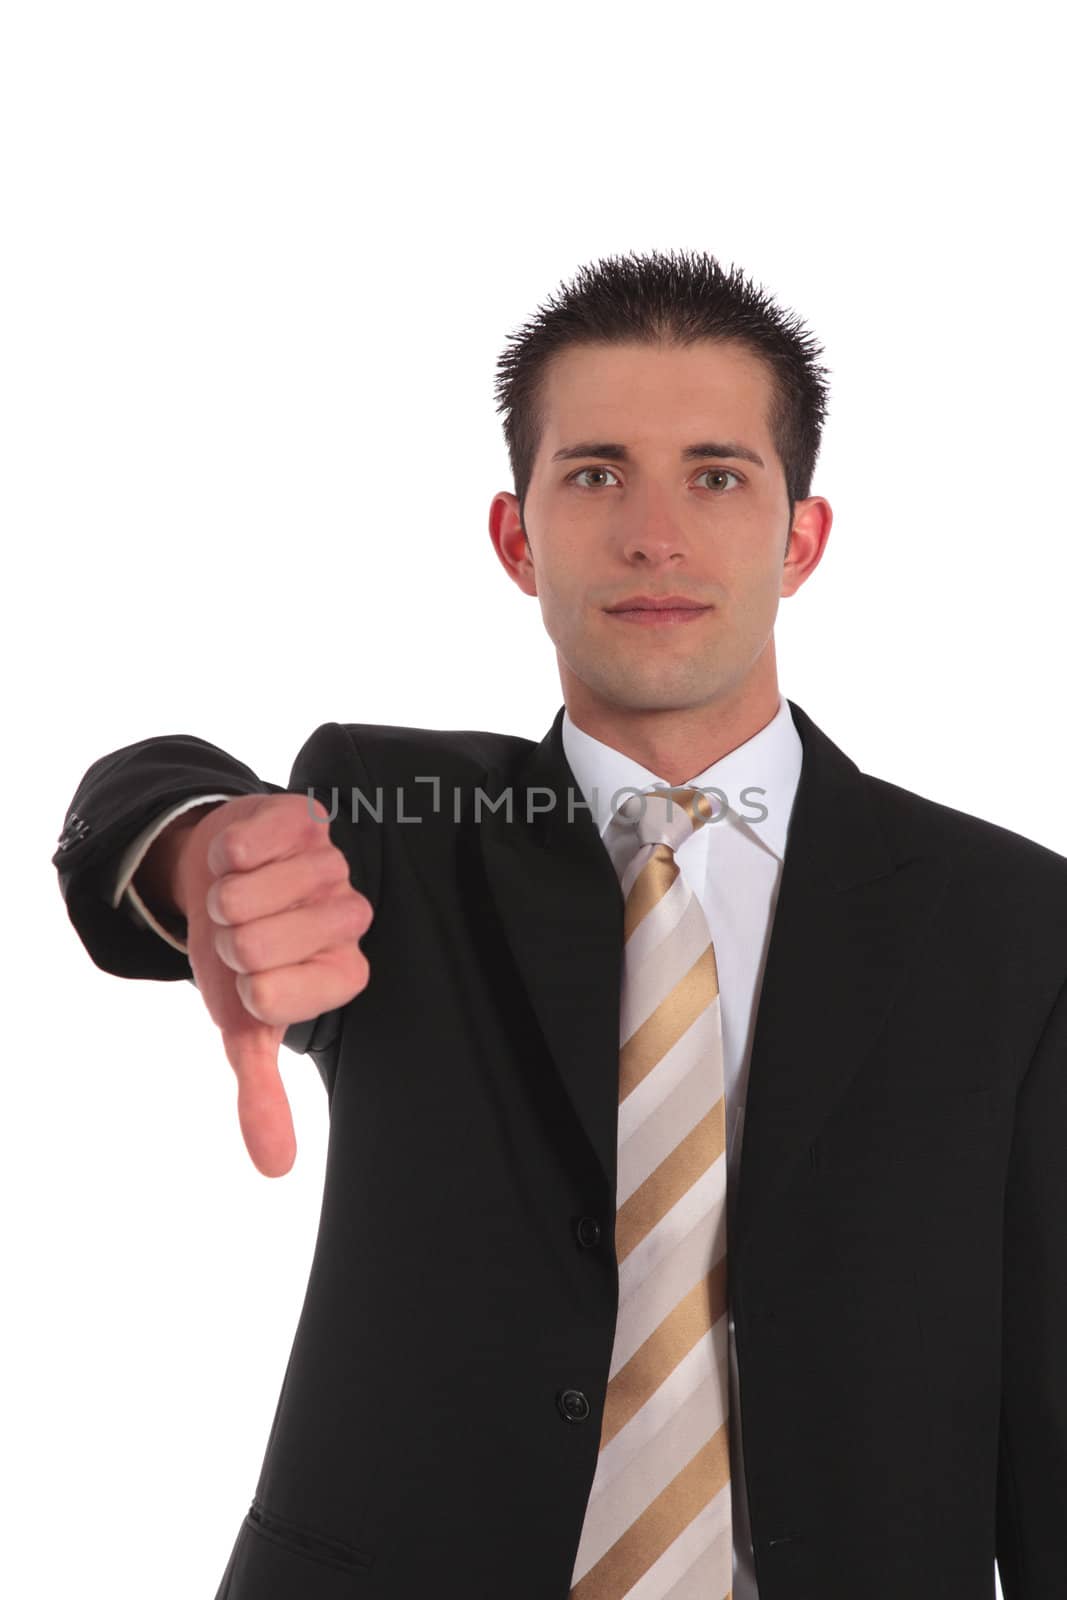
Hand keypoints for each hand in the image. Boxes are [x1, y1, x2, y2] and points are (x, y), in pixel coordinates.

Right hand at [175, 793, 371, 1176]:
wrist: (225, 875)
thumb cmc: (242, 954)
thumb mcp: (247, 1024)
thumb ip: (263, 1094)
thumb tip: (275, 1168)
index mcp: (342, 975)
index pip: (270, 996)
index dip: (239, 983)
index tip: (251, 974)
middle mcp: (349, 920)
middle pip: (256, 944)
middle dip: (226, 937)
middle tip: (241, 927)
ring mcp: (332, 864)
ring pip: (248, 891)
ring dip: (223, 893)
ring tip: (240, 891)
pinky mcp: (308, 819)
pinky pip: (252, 841)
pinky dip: (226, 852)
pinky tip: (240, 855)